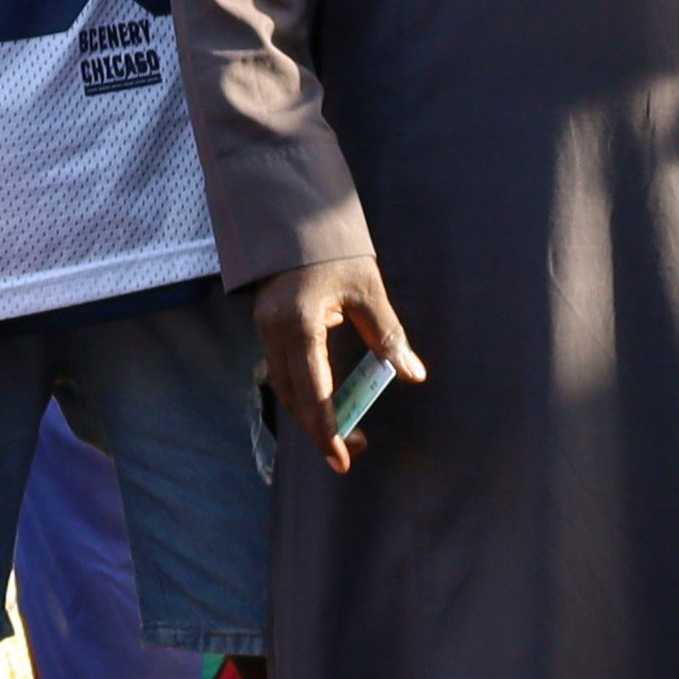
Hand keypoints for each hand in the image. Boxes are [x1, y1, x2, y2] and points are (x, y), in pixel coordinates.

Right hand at [251, 252, 424, 470]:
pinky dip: (304, 392)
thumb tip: (413, 374)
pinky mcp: (267, 328)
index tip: (342, 459)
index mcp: (300, 323)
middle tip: (352, 450)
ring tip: (345, 430)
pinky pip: (283, 371)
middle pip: (294, 398)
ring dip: (312, 413)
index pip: (314, 391)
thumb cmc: (335, 250)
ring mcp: (265, 330)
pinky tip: (328, 400)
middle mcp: (275, 332)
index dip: (328, 429)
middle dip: (321, 428)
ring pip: (285, 388)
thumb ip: (387, 334)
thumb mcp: (367, 290)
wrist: (294, 218)